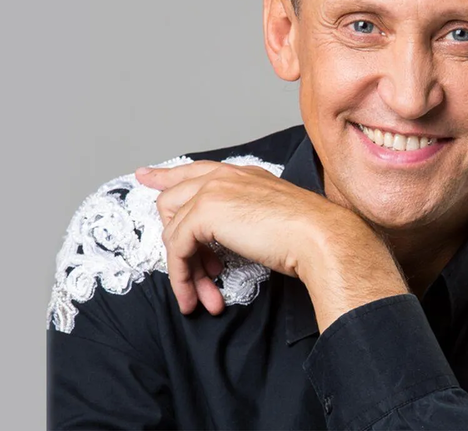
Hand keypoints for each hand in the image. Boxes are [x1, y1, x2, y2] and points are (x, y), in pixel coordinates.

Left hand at [135, 161, 408, 328]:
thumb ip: (244, 218)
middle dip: (180, 246)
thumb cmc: (309, 236)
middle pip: (174, 202)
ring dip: (184, 270)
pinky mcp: (205, 212)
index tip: (146, 177)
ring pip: (173, 229)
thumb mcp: (270, 219)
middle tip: (200, 279)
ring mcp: (213, 191)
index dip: (167, 176)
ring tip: (202, 297)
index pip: (195, 170)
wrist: (321, 238)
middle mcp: (225, 177)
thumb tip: (223, 237)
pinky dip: (182, 277)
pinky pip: (176, 249)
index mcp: (244, 174)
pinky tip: (197, 296)